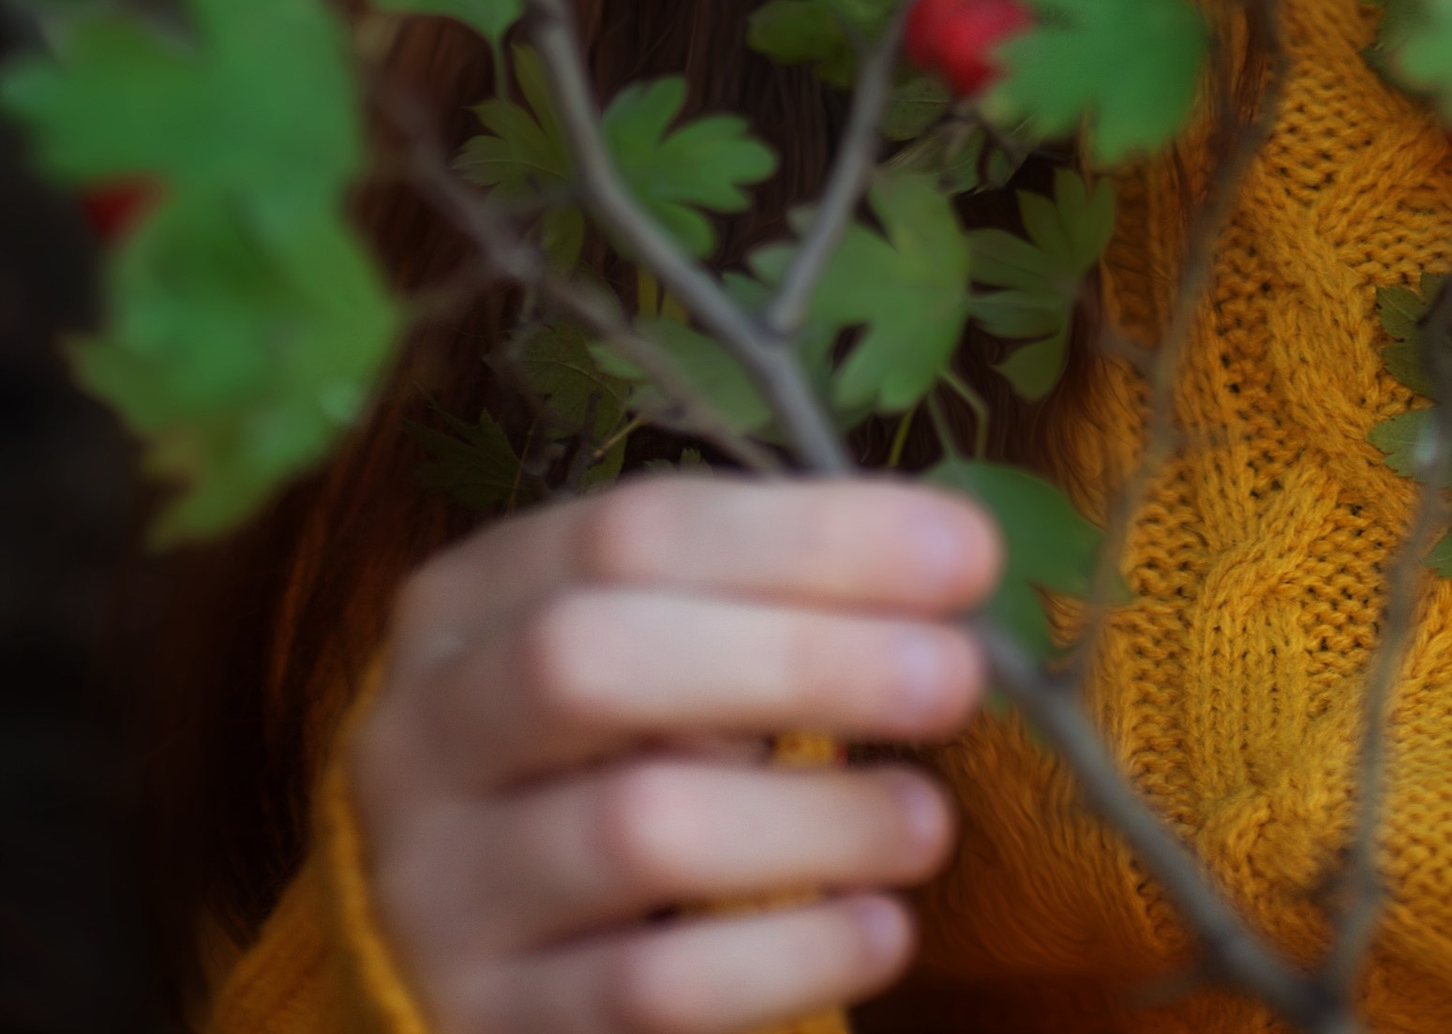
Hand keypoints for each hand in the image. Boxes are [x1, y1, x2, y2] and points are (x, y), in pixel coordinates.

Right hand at [348, 475, 1002, 1033]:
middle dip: (798, 659)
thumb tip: (946, 559)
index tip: (962, 555)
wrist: (474, 954)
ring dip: (814, 819)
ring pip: (632, 831)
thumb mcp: (648, 651)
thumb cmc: (598, 759)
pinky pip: (649, 991)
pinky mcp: (490, 1020)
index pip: (631, 530)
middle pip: (596, 661)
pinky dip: (788, 955)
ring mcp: (439, 889)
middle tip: (954, 679)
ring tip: (928, 821)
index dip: (807, 536)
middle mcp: (424, 735)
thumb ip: (756, 600)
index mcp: (468, 604)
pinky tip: (880, 929)